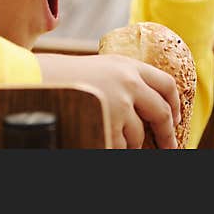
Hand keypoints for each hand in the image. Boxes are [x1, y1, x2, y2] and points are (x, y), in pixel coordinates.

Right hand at [37, 53, 179, 148]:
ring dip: (130, 144)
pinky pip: (120, 146)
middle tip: (169, 147)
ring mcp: (120, 105)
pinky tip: (102, 139)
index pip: (167, 84)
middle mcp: (128, 83)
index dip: (176, 104)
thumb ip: (125, 80)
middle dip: (167, 135)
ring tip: (112, 137)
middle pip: (162, 114)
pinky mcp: (109, 124)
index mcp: (128, 65)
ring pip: (138, 136)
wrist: (37, 79)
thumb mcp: (101, 68)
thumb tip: (149, 106)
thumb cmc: (65, 76)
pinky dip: (115, 148)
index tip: (176, 117)